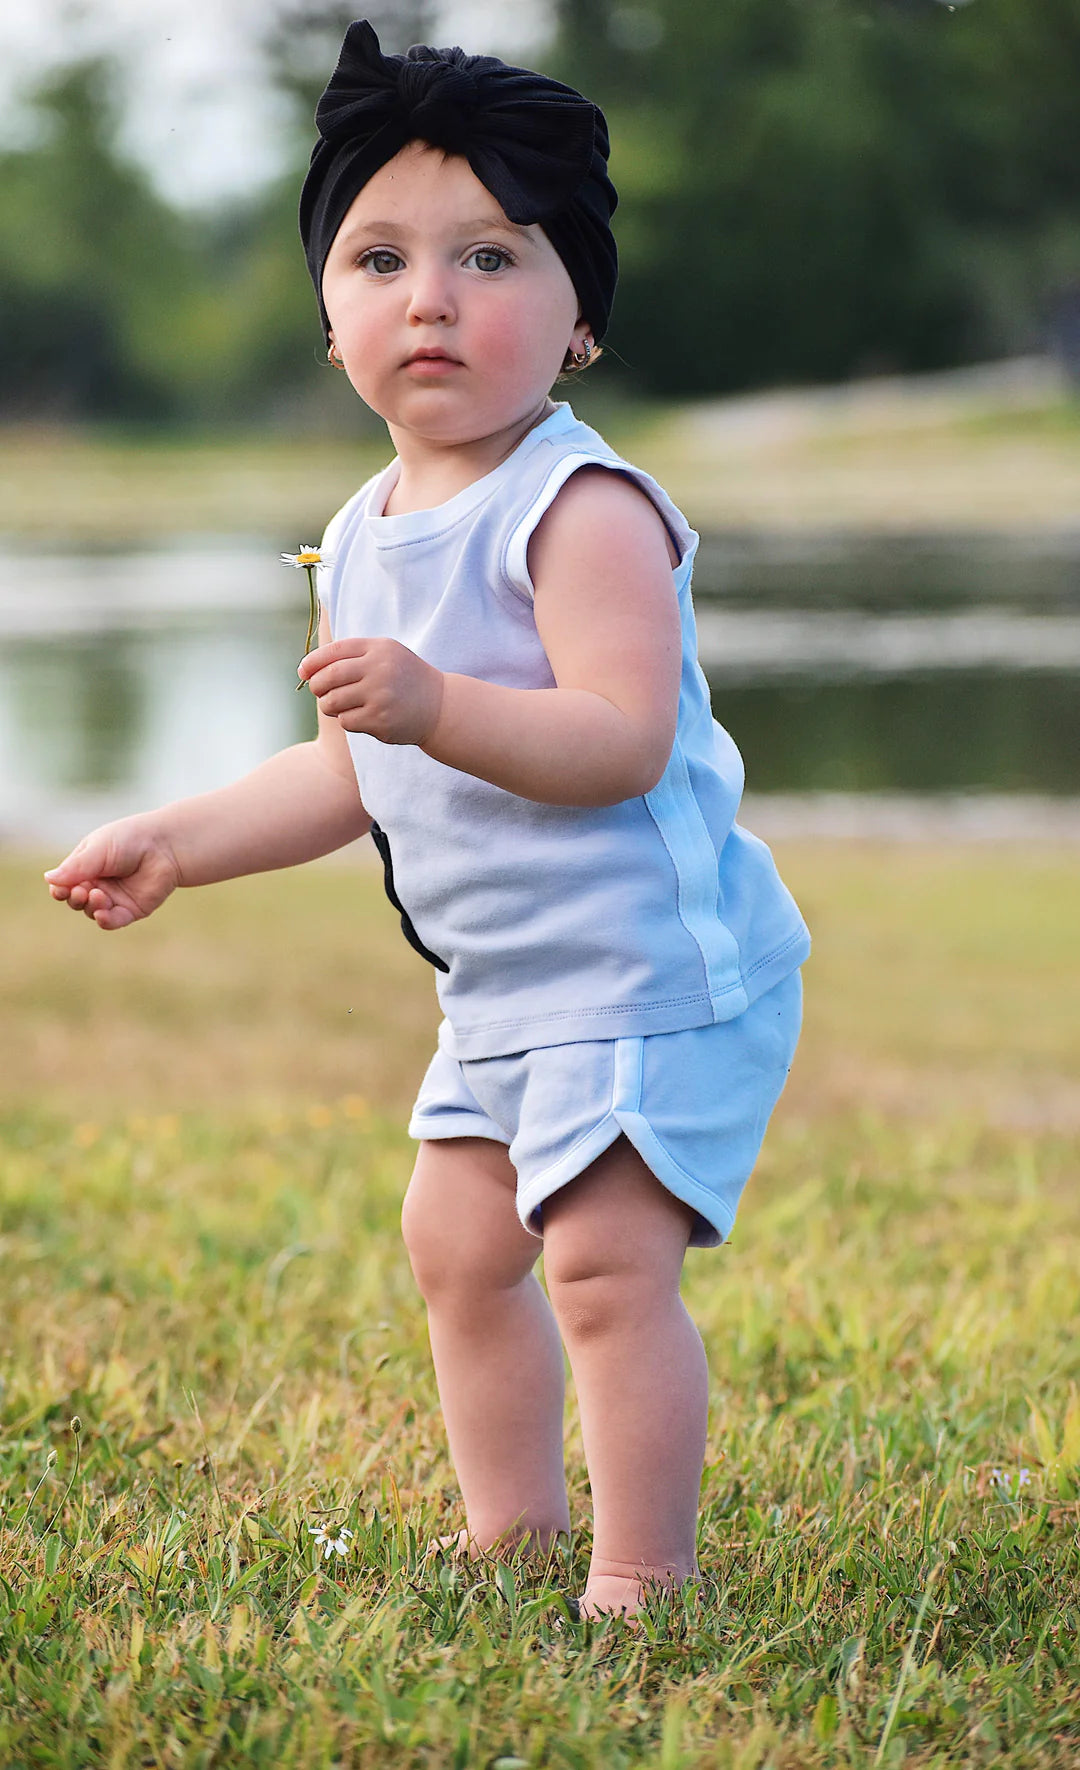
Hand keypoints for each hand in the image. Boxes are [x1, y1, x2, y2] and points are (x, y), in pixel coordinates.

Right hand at [44, 816, 181, 929]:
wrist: (166, 846)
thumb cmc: (130, 840)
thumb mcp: (98, 849)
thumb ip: (76, 867)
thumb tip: (48, 879)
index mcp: (86, 866)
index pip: (65, 883)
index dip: (59, 889)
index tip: (59, 889)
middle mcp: (98, 883)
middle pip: (76, 900)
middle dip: (74, 898)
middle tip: (82, 892)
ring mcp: (114, 898)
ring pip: (92, 911)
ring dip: (91, 907)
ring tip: (98, 895)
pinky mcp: (131, 910)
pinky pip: (112, 921)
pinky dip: (105, 920)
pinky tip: (103, 914)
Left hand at [298, 637, 443, 745]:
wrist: (439, 706)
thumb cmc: (404, 679)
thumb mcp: (385, 655)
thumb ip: (352, 655)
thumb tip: (306, 669)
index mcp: (379, 649)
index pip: (334, 651)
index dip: (312, 662)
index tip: (303, 671)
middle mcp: (380, 669)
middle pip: (328, 677)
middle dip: (317, 686)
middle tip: (318, 691)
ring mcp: (380, 696)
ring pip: (333, 702)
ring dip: (329, 705)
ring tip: (338, 705)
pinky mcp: (380, 720)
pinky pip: (346, 721)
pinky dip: (347, 720)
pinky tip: (361, 716)